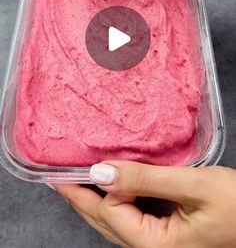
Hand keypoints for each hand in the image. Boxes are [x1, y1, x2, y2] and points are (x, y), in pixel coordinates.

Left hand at [55, 161, 235, 247]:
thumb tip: (101, 173)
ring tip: (77, 180)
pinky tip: (114, 186)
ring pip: (116, 221)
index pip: (111, 212)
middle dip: (80, 200)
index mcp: (156, 245)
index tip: (71, 165)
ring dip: (96, 200)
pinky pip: (132, 217)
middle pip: (106, 222)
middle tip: (58, 178)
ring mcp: (159, 243)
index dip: (94, 188)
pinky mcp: (165, 233)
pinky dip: (118, 199)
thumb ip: (146, 180)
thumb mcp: (193, 185)